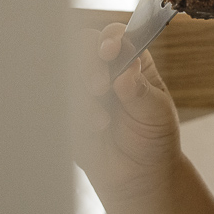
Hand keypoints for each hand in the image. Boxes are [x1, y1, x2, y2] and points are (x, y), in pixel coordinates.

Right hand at [72, 21, 181, 200]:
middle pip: (81, 47)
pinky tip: (92, 132)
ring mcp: (80, 89)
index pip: (114, 36)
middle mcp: (102, 69)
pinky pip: (57, 103)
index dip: (109, 38)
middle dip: (88, 64)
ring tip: (102, 122)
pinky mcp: (65, 111)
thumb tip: (127, 71)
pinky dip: (74, 117)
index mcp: (129, 60)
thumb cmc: (152, 138)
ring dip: (82, 98)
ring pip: (66, 74)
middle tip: (100, 87)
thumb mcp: (157, 114)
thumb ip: (140, 92)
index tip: (110, 50)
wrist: (138, 176)